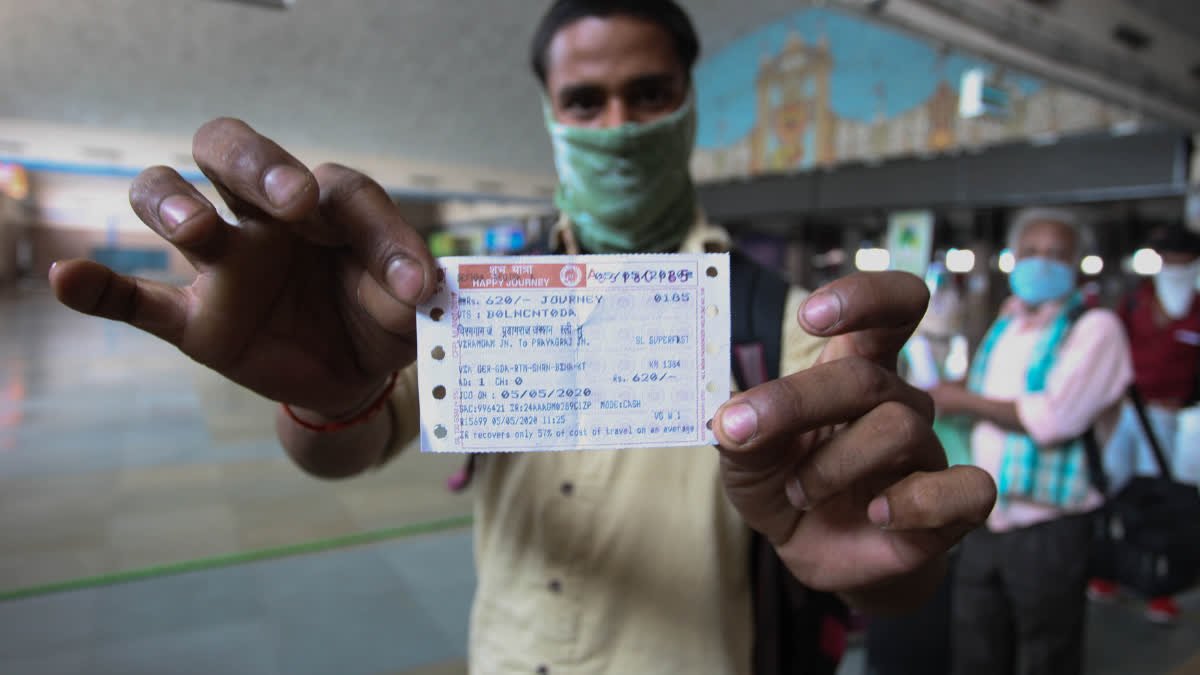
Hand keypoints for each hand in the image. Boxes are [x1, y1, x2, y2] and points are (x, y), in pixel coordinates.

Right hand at [49, 118, 437, 417]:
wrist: (356, 373)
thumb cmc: (382, 316)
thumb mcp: (410, 303)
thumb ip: (411, 286)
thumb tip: (420, 287)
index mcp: (326, 204)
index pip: (343, 191)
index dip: (382, 233)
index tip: (410, 283)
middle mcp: (266, 218)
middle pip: (232, 152)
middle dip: (254, 163)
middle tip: (289, 199)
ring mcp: (225, 264)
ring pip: (172, 201)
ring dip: (174, 203)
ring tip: (196, 229)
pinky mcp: (196, 319)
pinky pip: (137, 300)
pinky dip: (100, 288)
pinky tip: (67, 277)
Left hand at [714, 272, 995, 607]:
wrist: (809, 550)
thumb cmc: (782, 482)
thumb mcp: (745, 454)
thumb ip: (740, 429)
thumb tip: (731, 422)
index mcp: (859, 366)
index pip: (893, 308)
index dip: (864, 298)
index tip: (811, 316)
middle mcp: (900, 401)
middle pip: (868, 378)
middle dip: (800, 401)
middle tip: (744, 429)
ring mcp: (929, 452)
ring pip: (899, 429)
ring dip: (833, 464)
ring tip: (800, 493)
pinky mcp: (954, 507)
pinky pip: (967, 488)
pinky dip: (916, 502)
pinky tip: (876, 514)